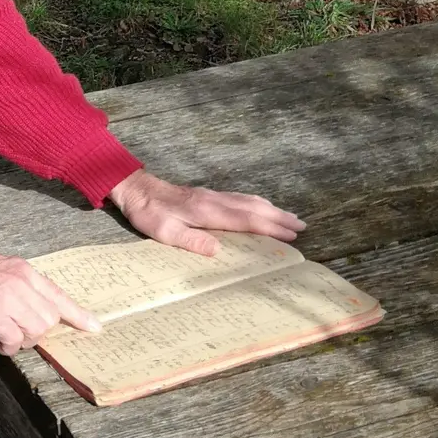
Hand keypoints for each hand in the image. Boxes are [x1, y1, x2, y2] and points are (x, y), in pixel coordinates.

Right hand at [0, 240, 102, 355]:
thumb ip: (17, 285)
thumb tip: (32, 308)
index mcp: (22, 270)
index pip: (58, 294)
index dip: (78, 314)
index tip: (94, 327)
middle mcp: (20, 281)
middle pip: (50, 318)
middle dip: (39, 333)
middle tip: (21, 336)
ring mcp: (8, 296)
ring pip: (35, 330)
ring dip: (23, 341)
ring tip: (8, 340)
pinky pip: (13, 338)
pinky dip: (9, 347)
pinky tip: (0, 344)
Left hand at [108, 169, 306, 255]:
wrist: (135, 188)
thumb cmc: (148, 213)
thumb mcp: (162, 231)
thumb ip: (190, 241)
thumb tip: (217, 250)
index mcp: (207, 211)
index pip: (245, 220)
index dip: (269, 227)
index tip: (291, 234)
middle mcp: (214, 200)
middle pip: (254, 208)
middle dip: (279, 217)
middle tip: (302, 226)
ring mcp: (213, 195)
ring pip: (249, 201)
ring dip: (272, 209)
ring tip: (291, 218)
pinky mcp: (208, 195)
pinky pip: (240, 198)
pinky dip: (258, 204)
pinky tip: (263, 208)